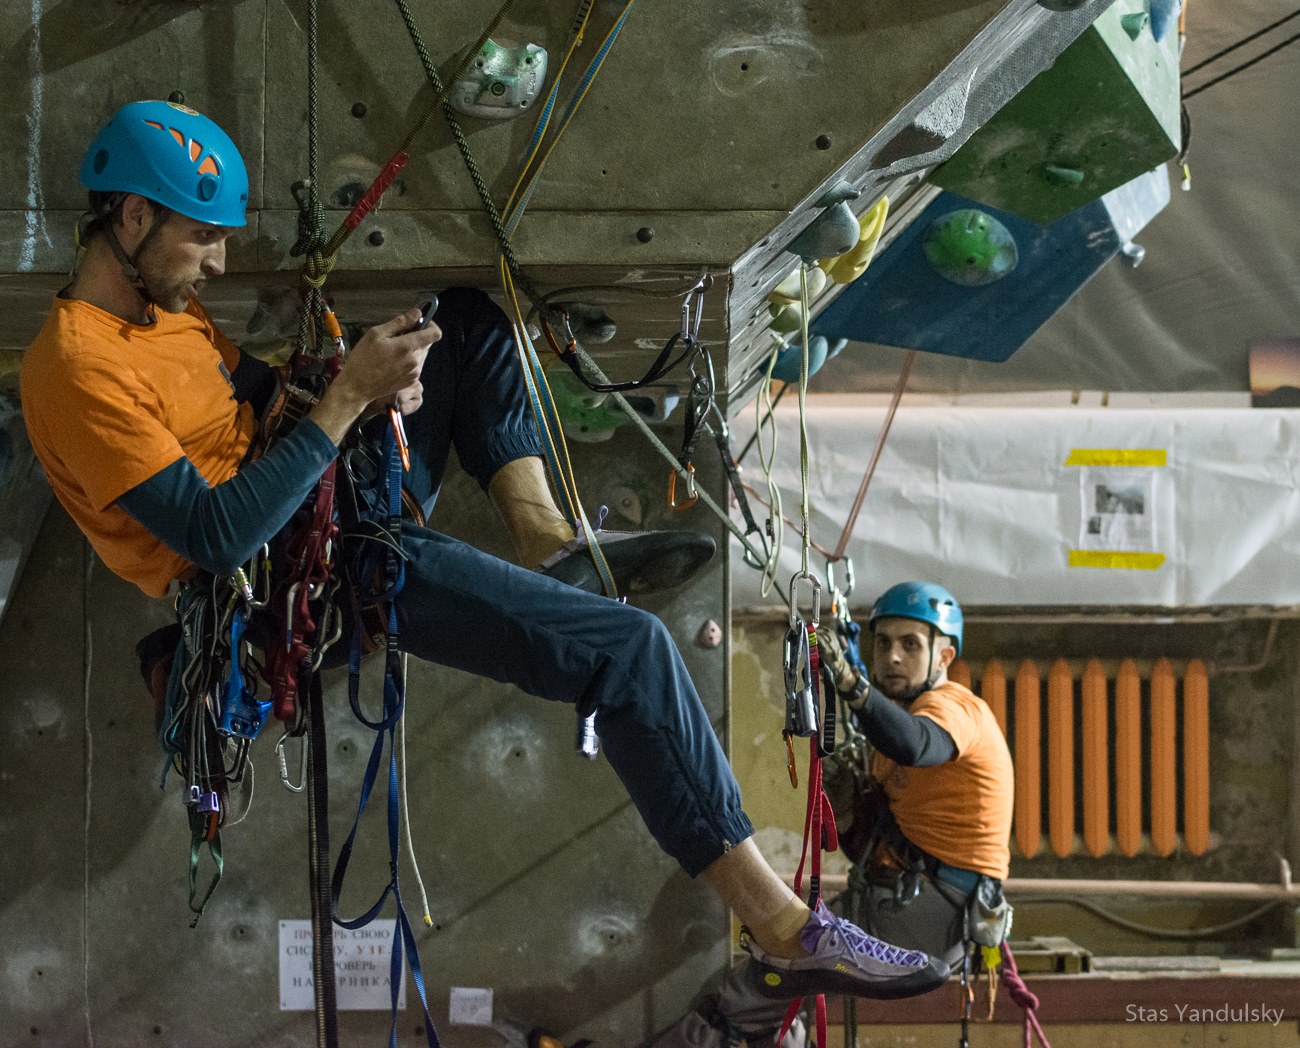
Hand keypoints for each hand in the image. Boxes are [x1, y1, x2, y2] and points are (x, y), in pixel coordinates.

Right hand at [309, 308, 439, 444]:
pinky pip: (415, 366)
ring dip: (410, 350)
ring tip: (391, 352)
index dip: (430, 325)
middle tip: (395, 338)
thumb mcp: (376, 334)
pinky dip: (407, 362)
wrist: (357, 388)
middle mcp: (415, 361)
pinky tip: (391, 363)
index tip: (419, 323)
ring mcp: (414, 373)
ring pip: (420, 355)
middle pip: (425, 343)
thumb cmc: (363, 359)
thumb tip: (417, 313)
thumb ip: (399, 322)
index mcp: (408, 346)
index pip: (435, 334)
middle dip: (414, 337)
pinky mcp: (411, 382)